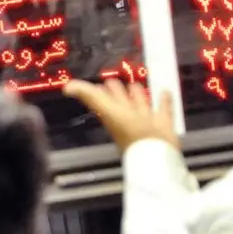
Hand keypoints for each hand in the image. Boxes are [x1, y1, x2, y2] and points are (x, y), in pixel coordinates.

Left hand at [64, 79, 179, 152]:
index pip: (106, 99)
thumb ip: (89, 97)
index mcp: (114, 114)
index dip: (102, 90)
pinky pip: (163, 110)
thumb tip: (67, 88)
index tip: (102, 82)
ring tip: (137, 85)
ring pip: (141, 105)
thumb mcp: (106, 109)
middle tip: (117, 81)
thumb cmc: (130, 133)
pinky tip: (165, 92)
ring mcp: (145, 122)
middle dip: (119, 91)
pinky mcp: (162, 124)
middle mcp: (128, 118)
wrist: (155, 152)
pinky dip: (163, 100)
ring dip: (138, 95)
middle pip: (122, 101)